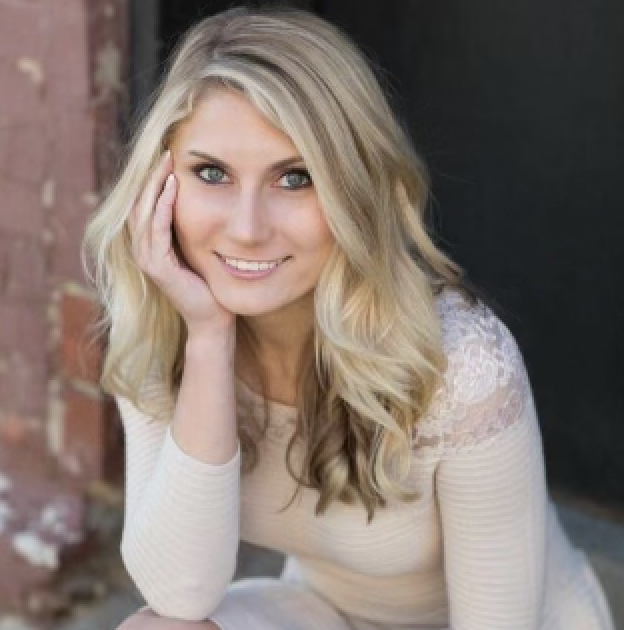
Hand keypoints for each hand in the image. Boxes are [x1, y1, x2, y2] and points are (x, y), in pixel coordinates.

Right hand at [129, 151, 234, 336]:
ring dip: (156, 184)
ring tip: (168, 161)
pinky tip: (173, 187)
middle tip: (166, 151)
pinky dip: (164, 206)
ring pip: (144, 212)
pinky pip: (157, 229)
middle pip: (139, 203)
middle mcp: (143, 250)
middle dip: (152, 176)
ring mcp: (147, 259)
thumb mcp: (197, 249)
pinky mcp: (157, 267)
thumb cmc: (209, 285)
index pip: (145, 205)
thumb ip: (189, 229)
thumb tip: (201, 201)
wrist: (212, 319)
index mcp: (150, 245)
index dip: (153, 180)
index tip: (169, 156)